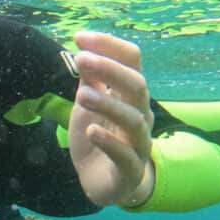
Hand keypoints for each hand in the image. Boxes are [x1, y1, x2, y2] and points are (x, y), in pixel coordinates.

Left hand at [68, 30, 153, 207]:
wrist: (104, 183)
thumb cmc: (99, 137)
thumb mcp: (88, 105)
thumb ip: (89, 79)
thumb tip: (82, 48)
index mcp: (131, 95)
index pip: (131, 61)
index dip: (109, 46)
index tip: (79, 37)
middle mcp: (140, 114)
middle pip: (136, 86)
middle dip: (110, 70)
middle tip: (81, 59)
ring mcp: (138, 143)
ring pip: (133, 120)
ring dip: (108, 105)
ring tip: (81, 95)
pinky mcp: (129, 170)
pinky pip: (125, 156)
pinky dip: (109, 143)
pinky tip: (91, 131)